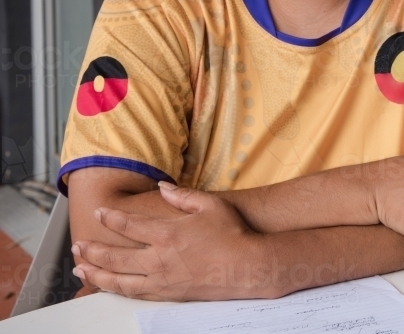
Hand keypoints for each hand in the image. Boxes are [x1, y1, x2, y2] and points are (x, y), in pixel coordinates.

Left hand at [71, 183, 269, 300]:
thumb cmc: (233, 234)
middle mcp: (159, 258)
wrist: (248, 266)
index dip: (110, 218)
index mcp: (167, 233)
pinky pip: (133, 293)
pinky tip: (108, 286)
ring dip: (96, 272)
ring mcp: (161, 279)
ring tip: (80, 268)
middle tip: (78, 245)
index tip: (99, 213)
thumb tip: (163, 187)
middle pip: (114, 254)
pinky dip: (115, 289)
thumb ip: (183, 196)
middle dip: (92, 249)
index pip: (128, 224)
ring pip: (118, 278)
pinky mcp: (168, 293)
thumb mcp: (210, 205)